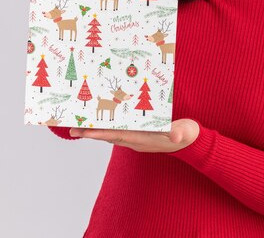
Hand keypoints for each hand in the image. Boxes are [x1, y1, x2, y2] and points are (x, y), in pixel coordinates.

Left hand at [69, 119, 199, 152]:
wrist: (192, 142)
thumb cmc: (188, 135)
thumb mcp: (186, 131)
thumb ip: (179, 133)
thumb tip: (174, 136)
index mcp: (144, 139)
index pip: (117, 136)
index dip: (100, 134)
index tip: (84, 132)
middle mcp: (136, 141)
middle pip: (109, 136)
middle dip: (91, 133)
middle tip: (72, 129)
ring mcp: (137, 139)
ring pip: (112, 134)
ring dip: (96, 130)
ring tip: (80, 125)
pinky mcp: (139, 135)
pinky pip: (119, 132)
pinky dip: (108, 127)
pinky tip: (102, 121)